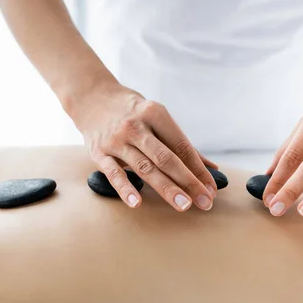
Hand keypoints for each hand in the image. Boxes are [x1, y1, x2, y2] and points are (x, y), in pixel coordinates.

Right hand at [73, 81, 216, 211]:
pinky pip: (114, 173)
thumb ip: (181, 144)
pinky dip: (126, 189)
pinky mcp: (99, 152)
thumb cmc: (132, 111)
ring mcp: (117, 140)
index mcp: (155, 113)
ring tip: (183, 205)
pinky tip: (137, 203)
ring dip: (166, 188)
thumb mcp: (157, 117)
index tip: (211, 189)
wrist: (91, 97)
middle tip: (205, 202)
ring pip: (145, 167)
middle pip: (166, 158)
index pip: (182, 146)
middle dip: (189, 181)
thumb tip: (212, 168)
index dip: (198, 169)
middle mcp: (137, 126)